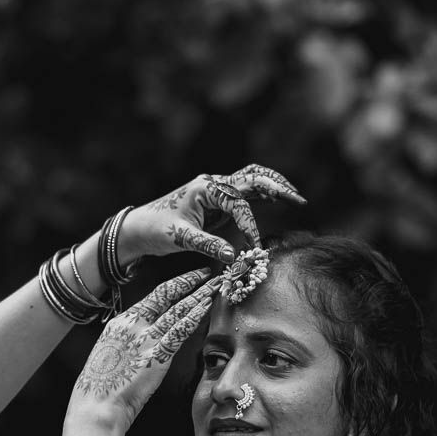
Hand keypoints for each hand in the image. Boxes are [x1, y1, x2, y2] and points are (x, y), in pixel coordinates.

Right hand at [66, 269, 218, 434]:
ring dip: (199, 296)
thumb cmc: (103, 387)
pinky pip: (179, 332)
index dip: (176, 284)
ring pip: (177, 310)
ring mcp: (145, 339)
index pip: (154, 296)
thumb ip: (130, 342)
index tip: (192, 277)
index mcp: (121, 323)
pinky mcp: (156, 356)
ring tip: (216, 286)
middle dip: (191, 282)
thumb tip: (147, 339)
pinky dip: (194, 318)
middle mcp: (133, 325)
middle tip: (209, 273)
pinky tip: (206, 308)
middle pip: (167, 295)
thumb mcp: (112, 355)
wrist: (97, 406)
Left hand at [120, 165, 305, 264]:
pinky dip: (262, 195)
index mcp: (206, 188)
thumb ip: (209, 245)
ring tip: (294, 197)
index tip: (254, 246)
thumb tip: (234, 258)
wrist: (138, 227)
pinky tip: (276, 200)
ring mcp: (216, 191)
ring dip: (273, 186)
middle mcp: (213, 185)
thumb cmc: (156, 229)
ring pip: (250, 181)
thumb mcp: (181, 239)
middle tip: (298, 199)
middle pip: (252, 177)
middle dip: (276, 186)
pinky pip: (244, 194)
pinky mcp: (217, 202)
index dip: (249, 225)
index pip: (238, 202)